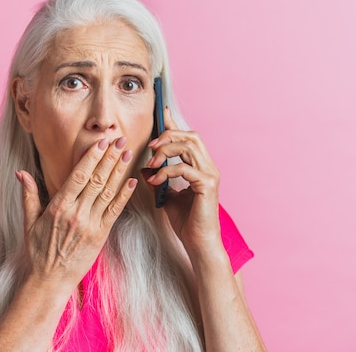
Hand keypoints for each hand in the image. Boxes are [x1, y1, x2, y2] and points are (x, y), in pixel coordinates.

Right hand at [16, 137, 136, 290]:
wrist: (50, 280)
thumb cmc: (39, 250)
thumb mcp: (29, 221)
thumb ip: (28, 194)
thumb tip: (20, 172)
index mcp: (59, 207)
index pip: (78, 176)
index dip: (91, 157)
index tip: (100, 142)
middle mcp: (76, 214)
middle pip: (97, 180)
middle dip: (109, 158)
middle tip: (120, 139)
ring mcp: (91, 225)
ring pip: (108, 192)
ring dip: (119, 171)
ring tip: (127, 153)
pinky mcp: (101, 235)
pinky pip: (115, 211)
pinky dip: (124, 196)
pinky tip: (132, 181)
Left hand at [143, 108, 221, 253]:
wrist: (197, 243)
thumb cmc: (185, 222)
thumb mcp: (166, 195)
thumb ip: (159, 178)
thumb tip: (145, 167)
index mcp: (200, 167)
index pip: (188, 138)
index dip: (175, 124)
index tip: (162, 111)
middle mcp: (208, 167)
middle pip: (190, 136)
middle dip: (169, 135)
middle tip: (151, 145)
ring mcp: (210, 175)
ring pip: (189, 146)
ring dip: (167, 150)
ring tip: (152, 161)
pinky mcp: (207, 185)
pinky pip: (184, 168)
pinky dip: (166, 170)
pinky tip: (155, 180)